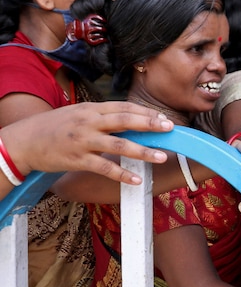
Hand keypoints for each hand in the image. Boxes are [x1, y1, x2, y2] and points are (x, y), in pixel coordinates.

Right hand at [1, 101, 172, 183]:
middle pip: (124, 121)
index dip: (145, 112)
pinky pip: (104, 168)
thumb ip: (102, 116)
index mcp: (91, 109)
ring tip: (162, 156)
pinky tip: (136, 179)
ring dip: (143, 151)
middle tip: (170, 128)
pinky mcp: (77, 160)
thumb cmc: (55, 127)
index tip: (163, 118)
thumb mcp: (78, 114)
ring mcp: (83, 141)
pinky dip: (122, 174)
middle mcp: (89, 122)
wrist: (24, 141)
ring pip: (118, 145)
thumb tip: (131, 120)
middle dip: (149, 124)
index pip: (124, 107)